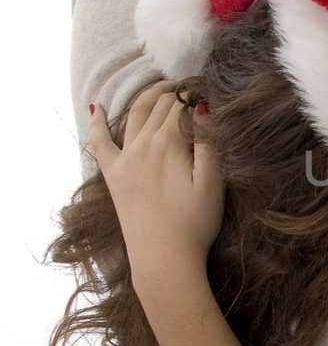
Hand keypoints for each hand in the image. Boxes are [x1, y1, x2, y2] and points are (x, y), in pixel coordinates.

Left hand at [88, 80, 224, 279]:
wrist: (163, 258)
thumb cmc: (194, 223)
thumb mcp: (212, 183)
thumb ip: (208, 142)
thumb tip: (202, 106)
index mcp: (169, 143)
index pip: (182, 105)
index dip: (196, 95)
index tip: (209, 93)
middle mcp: (142, 144)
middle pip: (159, 106)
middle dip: (175, 93)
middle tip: (190, 88)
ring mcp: (124, 159)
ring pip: (135, 115)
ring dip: (148, 97)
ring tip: (163, 87)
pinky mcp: (113, 175)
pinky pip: (100, 143)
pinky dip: (98, 124)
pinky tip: (97, 109)